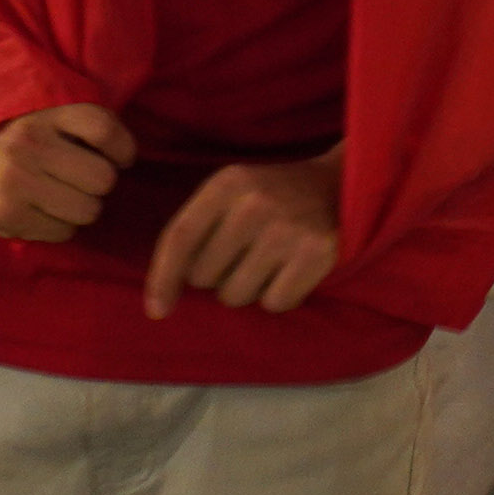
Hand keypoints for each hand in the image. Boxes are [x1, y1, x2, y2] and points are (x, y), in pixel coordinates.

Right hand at [0, 102, 134, 242]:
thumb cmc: (18, 134)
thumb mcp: (49, 112)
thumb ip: (85, 126)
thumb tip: (127, 155)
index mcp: (45, 113)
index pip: (104, 129)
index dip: (123, 148)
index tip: (119, 157)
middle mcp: (29, 144)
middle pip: (102, 178)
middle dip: (99, 183)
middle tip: (82, 180)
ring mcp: (15, 181)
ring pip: (87, 210)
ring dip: (83, 207)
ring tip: (63, 196)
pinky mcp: (5, 215)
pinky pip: (63, 232)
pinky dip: (61, 226)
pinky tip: (44, 211)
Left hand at [144, 149, 342, 317]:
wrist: (337, 185)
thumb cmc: (271, 196)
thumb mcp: (232, 193)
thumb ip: (196, 230)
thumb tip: (161, 300)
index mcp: (227, 184)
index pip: (180, 237)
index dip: (162, 277)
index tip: (155, 310)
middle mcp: (254, 204)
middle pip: (204, 276)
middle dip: (216, 275)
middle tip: (243, 253)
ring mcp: (286, 230)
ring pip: (236, 296)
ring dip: (246, 289)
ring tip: (266, 261)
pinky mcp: (315, 254)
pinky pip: (274, 304)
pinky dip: (278, 296)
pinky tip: (289, 271)